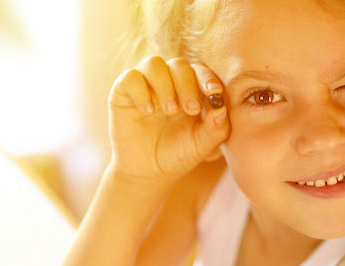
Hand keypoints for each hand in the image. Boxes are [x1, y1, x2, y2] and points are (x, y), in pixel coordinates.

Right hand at [106, 56, 228, 183]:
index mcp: (191, 89)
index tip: (214, 92)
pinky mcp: (123, 92)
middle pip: (179, 65)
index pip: (200, 72)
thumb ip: (216, 127)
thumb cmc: (178, 154)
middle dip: (188, 85)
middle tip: (191, 109)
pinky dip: (141, 91)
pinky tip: (148, 111)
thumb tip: (221, 107)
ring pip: (154, 63)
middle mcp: (168, 82)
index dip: (207, 78)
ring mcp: (145, 85)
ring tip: (170, 110)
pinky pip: (130, 77)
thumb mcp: (202, 145)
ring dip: (165, 85)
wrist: (148, 172)